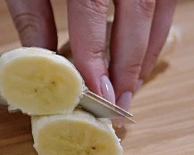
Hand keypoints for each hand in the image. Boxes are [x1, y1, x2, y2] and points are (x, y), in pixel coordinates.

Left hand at [5, 0, 177, 109]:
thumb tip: (45, 69)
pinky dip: (156, 30)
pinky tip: (141, 55)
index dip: (95, 56)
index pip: (93, 10)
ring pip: (159, 6)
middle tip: (119, 106)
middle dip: (129, 64)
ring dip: (147, 51)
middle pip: (138, 12)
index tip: (95, 94)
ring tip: (131, 87)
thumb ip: (34, 17)